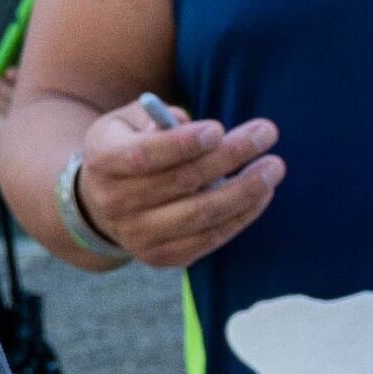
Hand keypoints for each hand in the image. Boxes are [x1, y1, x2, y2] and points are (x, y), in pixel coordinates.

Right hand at [65, 103, 282, 271]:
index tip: (218, 129)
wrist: (99, 203)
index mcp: (103, 162)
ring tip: (273, 168)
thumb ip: (155, 116)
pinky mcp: (160, 256)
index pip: (144, 155)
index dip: (183, 144)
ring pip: (201, 214)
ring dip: (245, 190)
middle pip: (183, 181)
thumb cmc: (125, 149)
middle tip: (266, 133)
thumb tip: (191, 126)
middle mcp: (115, 203)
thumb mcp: (126, 122)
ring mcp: (137, 235)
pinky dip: (240, 217)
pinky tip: (261, 195)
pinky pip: (209, 239)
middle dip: (231, 155)